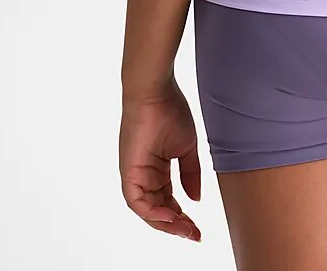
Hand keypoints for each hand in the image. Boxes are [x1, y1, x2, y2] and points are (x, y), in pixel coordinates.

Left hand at [119, 79, 201, 241]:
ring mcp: (135, 174)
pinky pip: (136, 201)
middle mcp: (144, 175)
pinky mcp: (128, 171)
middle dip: (176, 225)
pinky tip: (169, 216)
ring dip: (165, 223)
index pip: (169, 200)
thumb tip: (195, 199)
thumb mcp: (186, 147)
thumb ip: (190, 174)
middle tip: (193, 235)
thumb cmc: (170, 110)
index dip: (183, 216)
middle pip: (158, 210)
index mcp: (157, 168)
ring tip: (184, 229)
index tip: (198, 229)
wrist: (155, 92)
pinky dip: (152, 212)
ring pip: (147, 210)